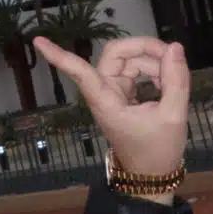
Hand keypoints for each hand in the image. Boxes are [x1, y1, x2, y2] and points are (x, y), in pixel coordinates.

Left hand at [33, 36, 188, 179]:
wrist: (152, 172)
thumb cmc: (156, 149)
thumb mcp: (173, 115)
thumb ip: (176, 80)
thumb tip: (175, 48)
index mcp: (104, 100)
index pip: (78, 71)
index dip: (58, 55)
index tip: (37, 41)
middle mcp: (103, 91)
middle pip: (117, 53)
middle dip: (144, 49)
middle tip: (172, 58)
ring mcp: (112, 91)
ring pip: (130, 60)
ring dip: (154, 63)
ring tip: (173, 82)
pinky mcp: (123, 93)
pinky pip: (136, 71)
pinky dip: (154, 72)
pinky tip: (168, 85)